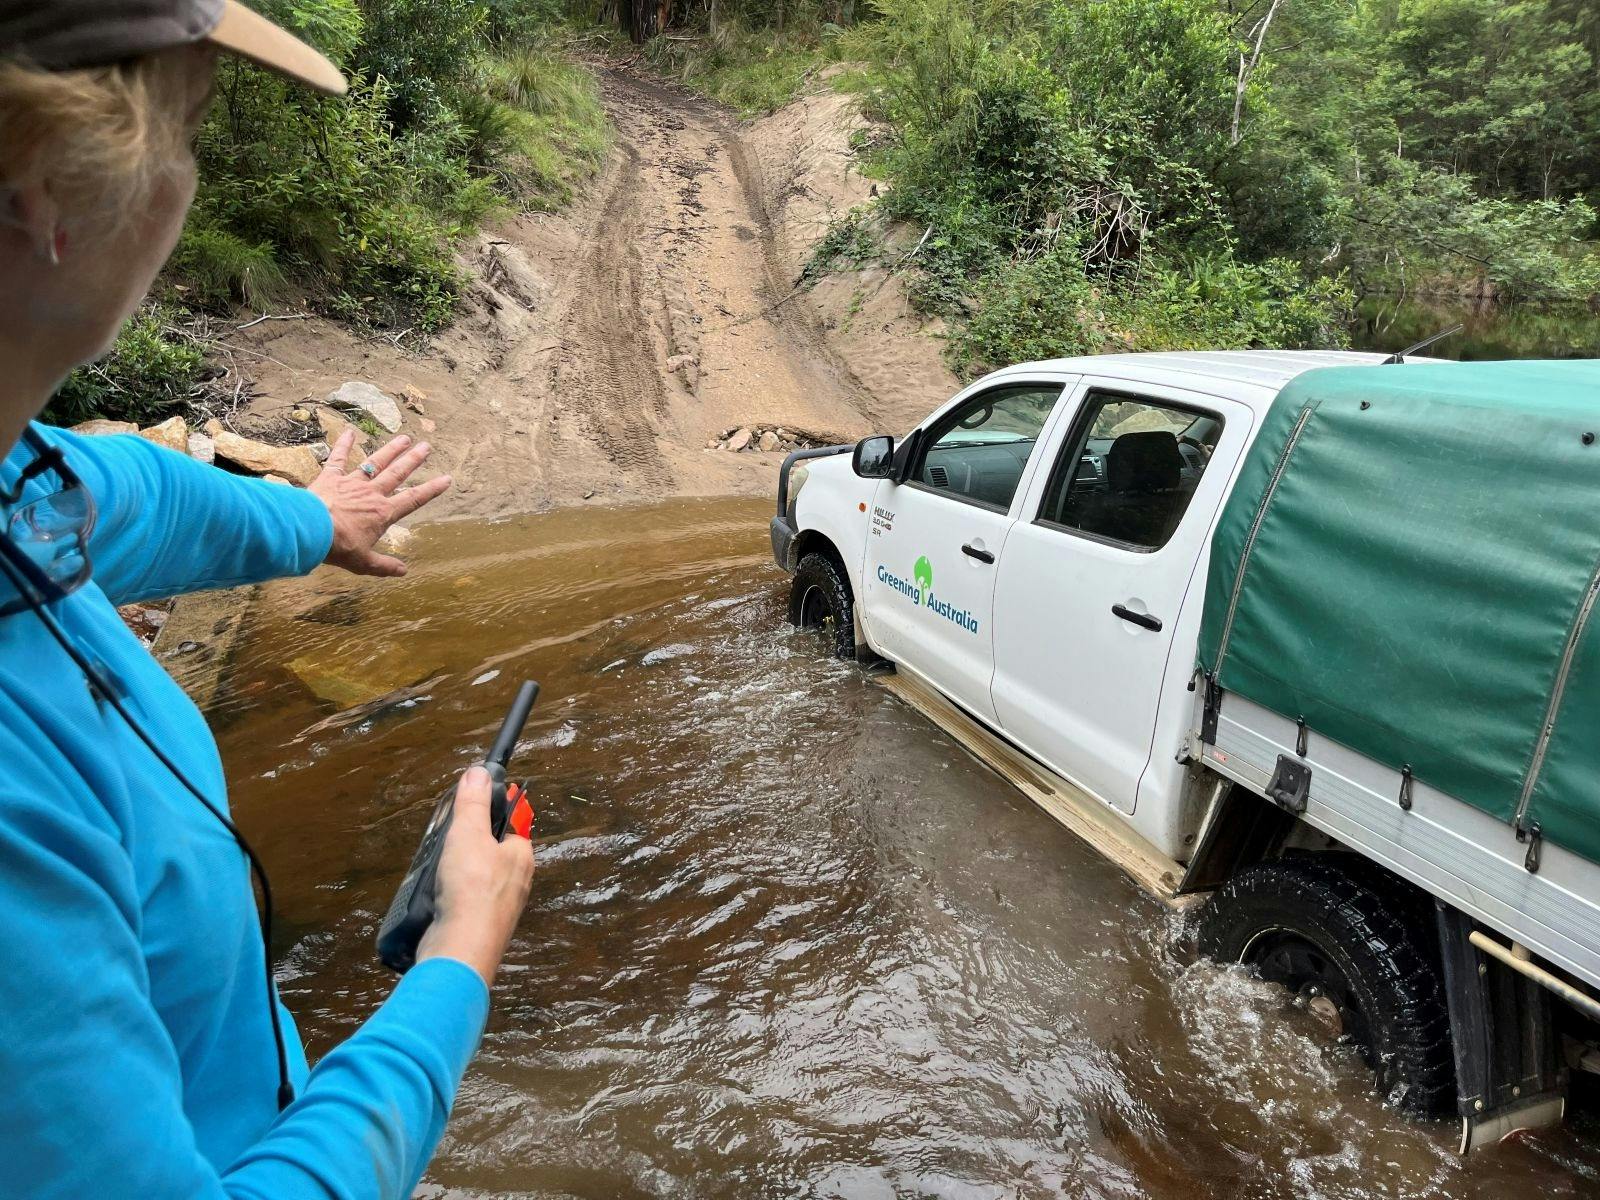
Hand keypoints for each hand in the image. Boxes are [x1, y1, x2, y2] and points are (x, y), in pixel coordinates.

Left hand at [308, 430, 451, 576]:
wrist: (311, 529)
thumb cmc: (339, 547)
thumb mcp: (364, 563)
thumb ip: (384, 565)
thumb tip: (404, 571)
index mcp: (383, 514)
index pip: (413, 500)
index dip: (432, 489)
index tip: (446, 478)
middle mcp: (372, 494)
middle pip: (397, 474)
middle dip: (413, 461)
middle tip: (427, 447)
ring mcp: (352, 483)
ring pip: (375, 463)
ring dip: (391, 450)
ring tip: (404, 438)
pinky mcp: (331, 477)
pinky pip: (339, 458)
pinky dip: (344, 445)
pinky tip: (349, 432)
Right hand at [416, 766, 534, 985]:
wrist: (460, 950)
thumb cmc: (470, 887)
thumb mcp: (468, 835)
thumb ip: (473, 804)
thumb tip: (481, 772)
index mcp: (521, 856)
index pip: (515, 823)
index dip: (498, 808)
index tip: (478, 799)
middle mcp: (517, 881)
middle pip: (496, 851)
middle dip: (474, 841)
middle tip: (449, 833)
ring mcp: (500, 907)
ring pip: (481, 878)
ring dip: (460, 869)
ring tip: (439, 863)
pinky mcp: (480, 927)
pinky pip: (468, 901)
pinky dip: (453, 894)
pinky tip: (437, 894)